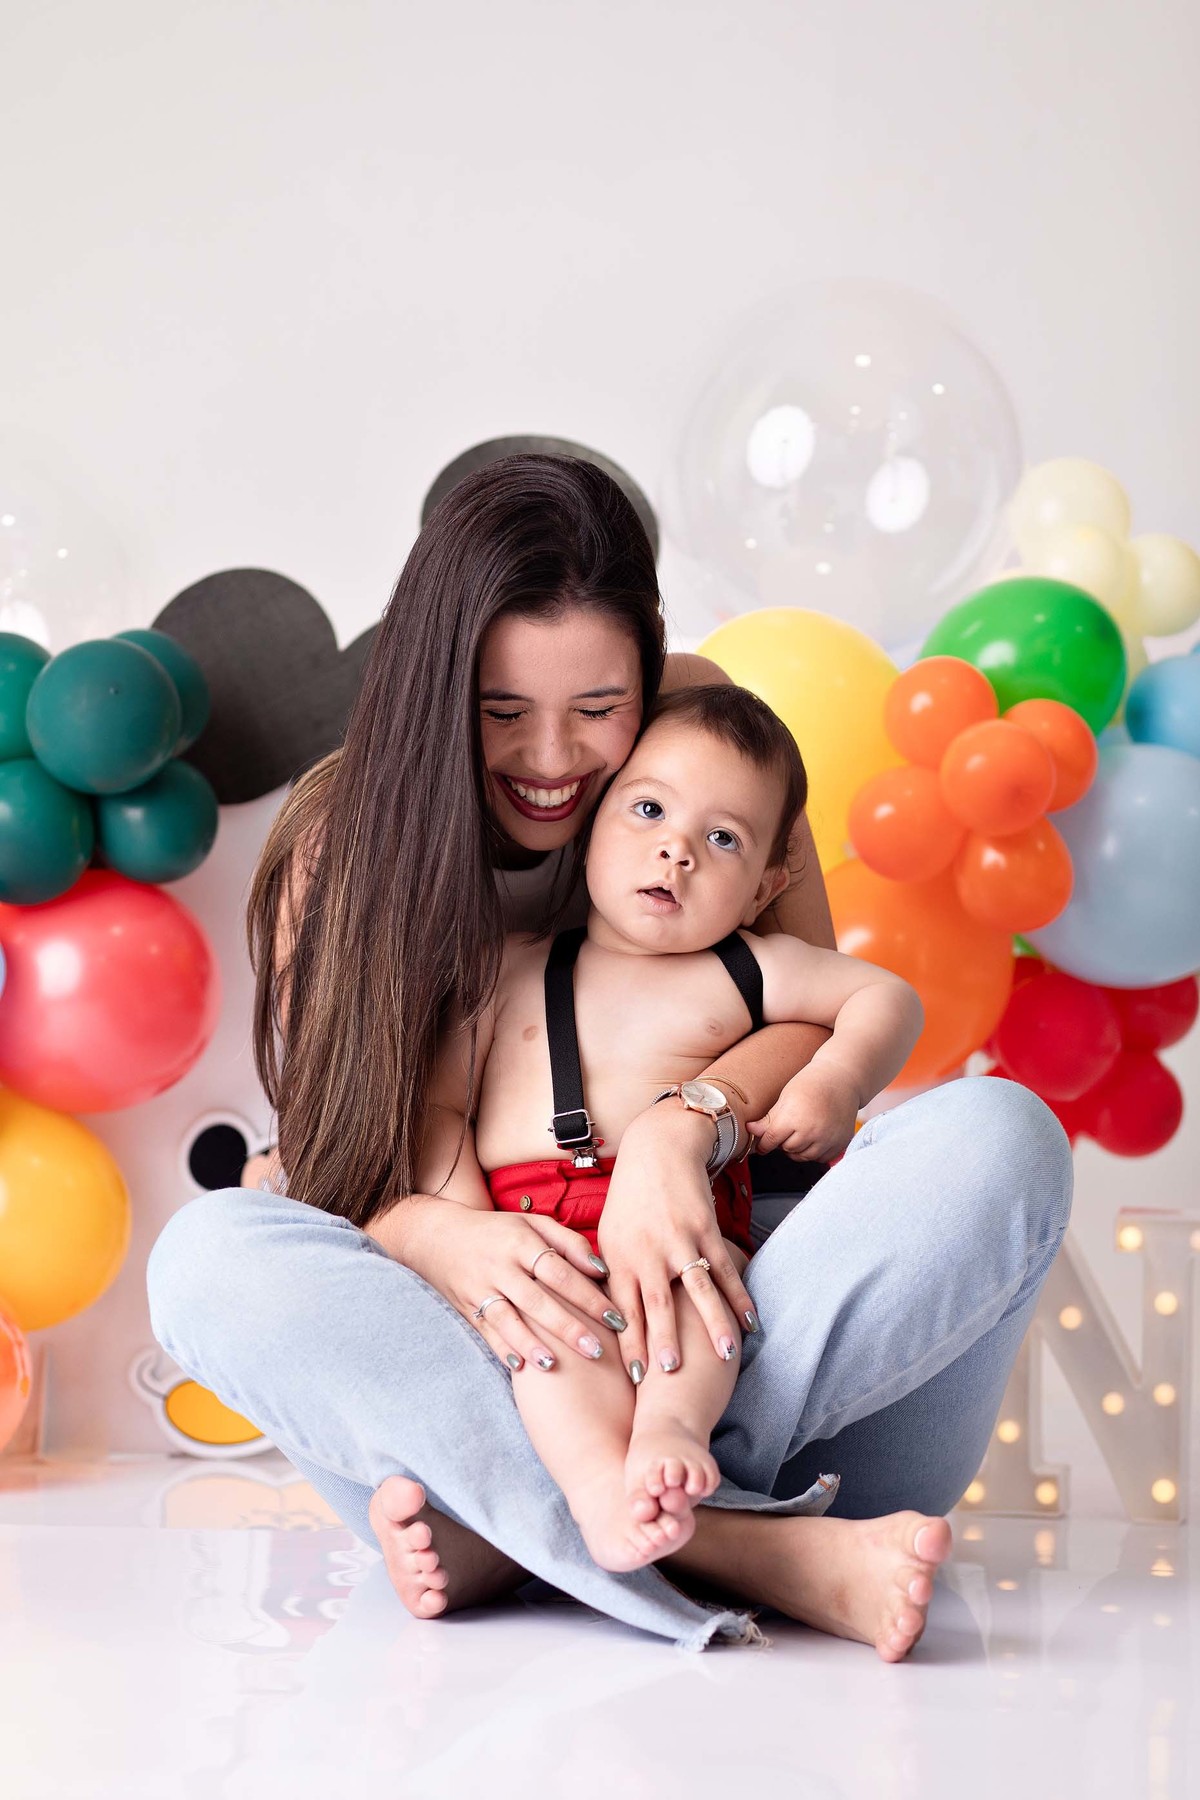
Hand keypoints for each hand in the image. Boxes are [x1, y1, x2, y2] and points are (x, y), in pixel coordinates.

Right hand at [380, 1198, 621, 1371]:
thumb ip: (569, 1243)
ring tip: (554, 1364)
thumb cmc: (497, 1230)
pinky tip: (520, 1367)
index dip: (589, 1295)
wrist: (437, 1235)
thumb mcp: (531, 1223)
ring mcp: (481, 1288)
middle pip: (537, 1300)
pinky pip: (486, 1331)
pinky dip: (502, 1348)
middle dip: (568, 1327)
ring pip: (507, 1319)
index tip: (616, 1318)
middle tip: (597, 1351)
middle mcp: (500, 1266)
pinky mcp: (466, 1307)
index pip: (560, 1271)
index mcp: (521, 1241)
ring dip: (531, 1343)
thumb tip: (602, 1269)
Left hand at [597, 1105, 756, 1381]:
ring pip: (697, 1290)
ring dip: (711, 1324)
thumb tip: (610, 1322)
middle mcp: (648, 1252)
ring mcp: (679, 1241)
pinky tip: (752, 1321)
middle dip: (664, 1340)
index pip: (623, 1310)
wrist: (657, 1151)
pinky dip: (739, 1295)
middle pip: (657, 1303)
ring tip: (724, 1356)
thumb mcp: (608, 1237)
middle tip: (669, 1376)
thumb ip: (611, 1277)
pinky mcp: (705, 1230)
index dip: (630, 1344)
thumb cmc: (629, 1201)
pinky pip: (725, 1269)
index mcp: (619, 1259)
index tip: (635, 1379)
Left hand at [749, 1064, 859, 1160]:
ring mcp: (828, 1139)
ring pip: (803, 1156)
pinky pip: (821, 1158)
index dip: (764, 1144)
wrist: (841, 1079)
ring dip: (798, 1148)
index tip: (762, 1146)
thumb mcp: (785, 1098)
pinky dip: (815, 1152)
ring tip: (800, 1132)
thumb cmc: (812, 1084)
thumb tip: (751, 1131)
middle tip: (787, 1129)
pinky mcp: (840, 1143)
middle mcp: (812, 1132)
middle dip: (783, 1142)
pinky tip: (814, 1137)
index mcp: (794, 1118)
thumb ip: (769, 1119)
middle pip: (787, 1149)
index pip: (772, 1140)